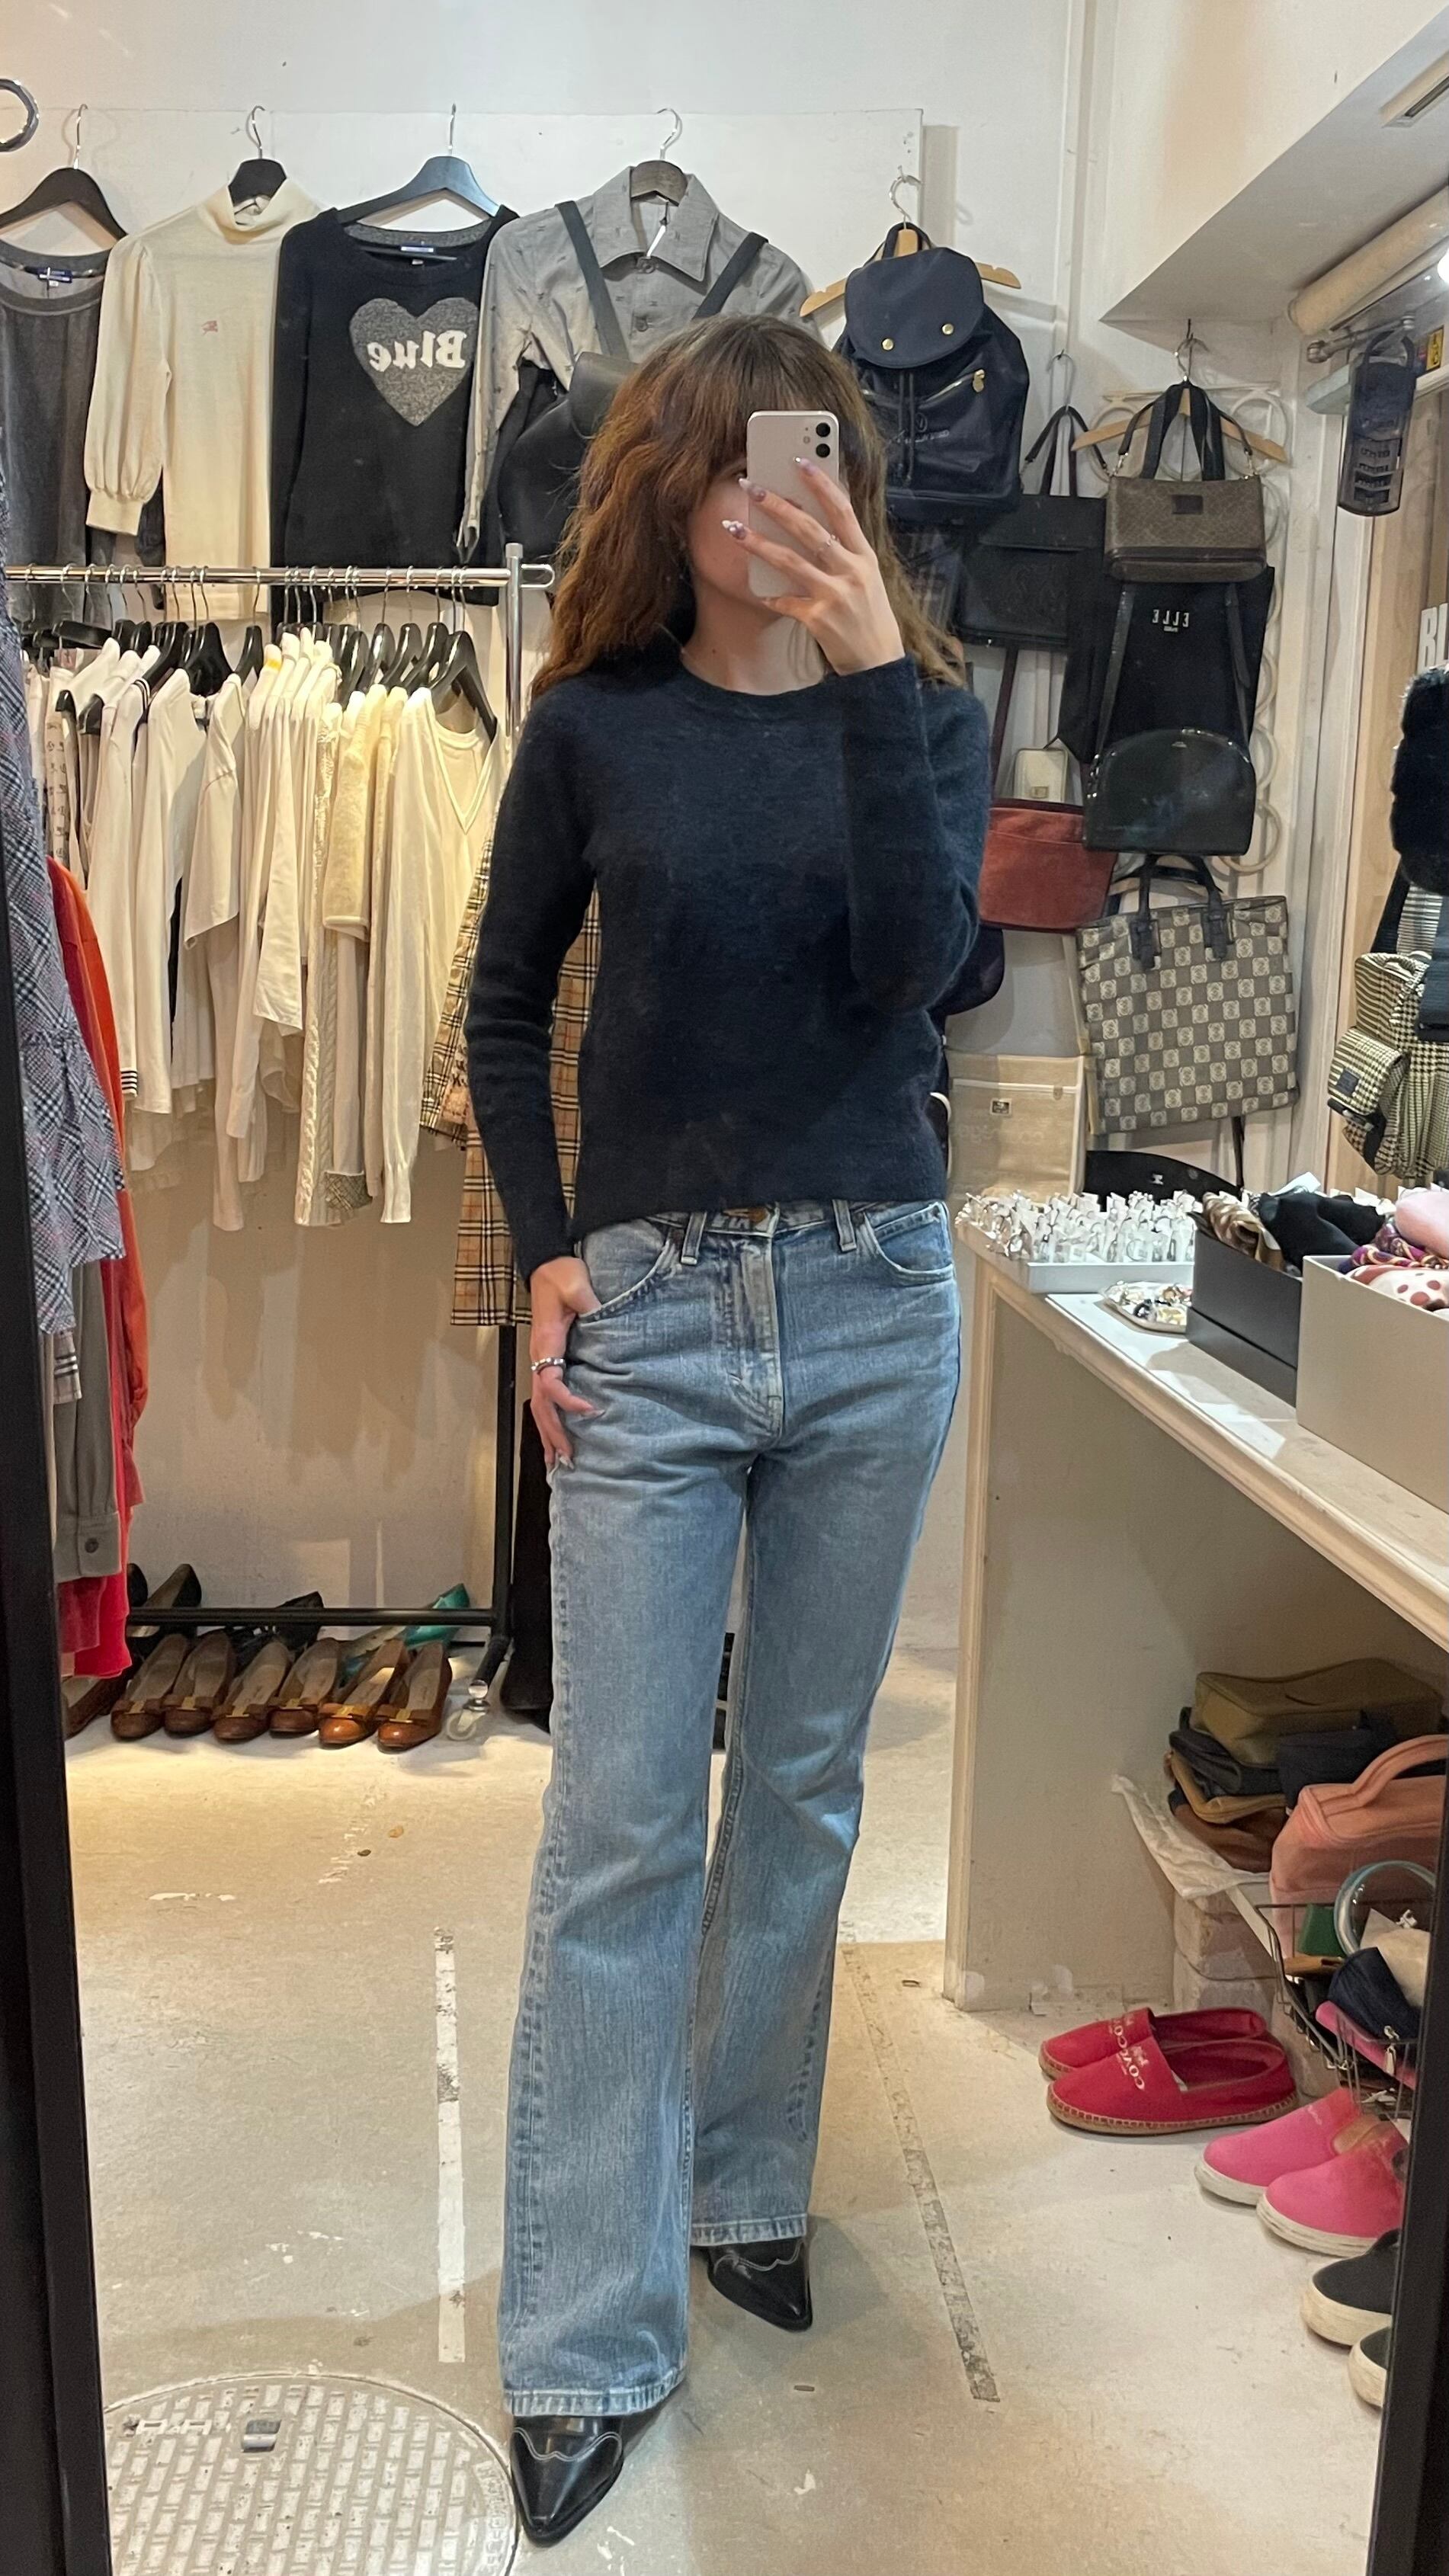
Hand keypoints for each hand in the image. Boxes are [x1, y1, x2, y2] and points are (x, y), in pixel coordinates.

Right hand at [529, 1256, 599, 1467]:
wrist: (547, 1265)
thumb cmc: (562, 1274)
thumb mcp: (576, 1281)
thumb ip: (587, 1300)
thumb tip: (600, 1317)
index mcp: (546, 1342)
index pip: (551, 1381)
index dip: (568, 1400)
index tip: (591, 1411)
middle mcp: (539, 1356)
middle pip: (541, 1404)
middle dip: (553, 1432)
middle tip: (570, 1458)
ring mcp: (540, 1360)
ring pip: (539, 1405)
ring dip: (547, 1434)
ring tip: (557, 1462)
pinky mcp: (547, 1360)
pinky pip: (544, 1396)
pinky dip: (548, 1421)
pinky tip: (554, 1438)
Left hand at [726, 461, 904, 674]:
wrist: (878, 665)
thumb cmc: (869, 618)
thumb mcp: (867, 579)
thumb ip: (844, 553)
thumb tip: (809, 523)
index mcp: (865, 556)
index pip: (842, 510)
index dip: (820, 482)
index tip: (798, 460)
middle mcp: (852, 571)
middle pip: (809, 529)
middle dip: (777, 504)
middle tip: (751, 486)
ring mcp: (835, 596)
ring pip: (789, 560)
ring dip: (758, 542)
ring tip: (733, 527)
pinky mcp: (819, 620)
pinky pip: (786, 602)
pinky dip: (770, 595)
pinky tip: (757, 590)